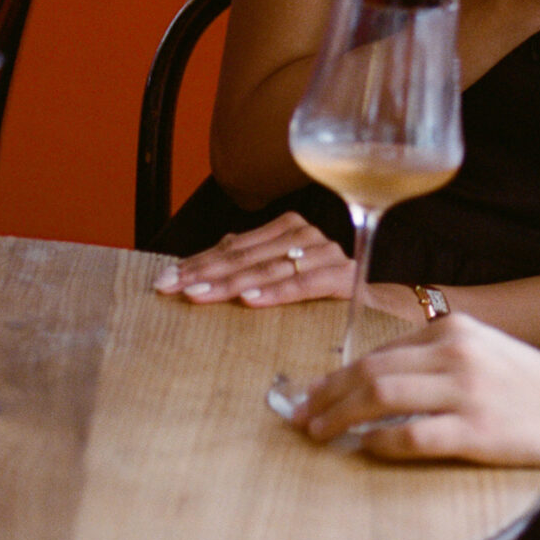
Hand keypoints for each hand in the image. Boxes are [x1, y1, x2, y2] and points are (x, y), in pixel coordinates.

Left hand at [153, 214, 356, 308]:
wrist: (375, 310)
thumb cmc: (320, 295)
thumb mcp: (280, 276)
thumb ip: (250, 264)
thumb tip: (205, 259)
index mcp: (289, 230)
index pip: (234, 246)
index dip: (198, 261)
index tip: (165, 278)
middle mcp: (308, 237)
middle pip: (247, 257)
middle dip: (206, 272)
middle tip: (172, 287)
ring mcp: (327, 254)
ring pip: (270, 269)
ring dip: (232, 284)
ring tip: (201, 294)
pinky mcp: (345, 277)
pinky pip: (306, 284)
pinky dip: (277, 292)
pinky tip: (250, 301)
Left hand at [291, 314, 539, 464]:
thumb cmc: (535, 387)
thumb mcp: (486, 353)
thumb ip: (439, 359)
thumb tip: (379, 380)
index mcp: (456, 330)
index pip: (379, 351)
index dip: (337, 375)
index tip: (312, 394)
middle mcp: (457, 353)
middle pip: (370, 371)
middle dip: (326, 396)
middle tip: (299, 417)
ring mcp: (467, 392)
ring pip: (381, 396)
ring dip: (340, 416)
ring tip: (318, 434)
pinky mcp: (477, 431)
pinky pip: (411, 435)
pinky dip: (378, 442)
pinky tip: (364, 449)